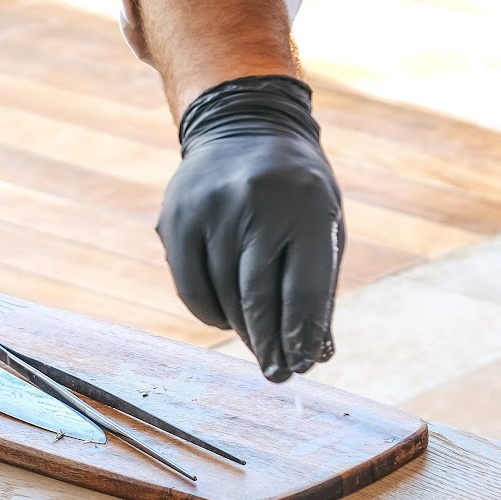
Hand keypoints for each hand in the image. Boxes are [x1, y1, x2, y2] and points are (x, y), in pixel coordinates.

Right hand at [156, 76, 344, 382]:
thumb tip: (316, 353)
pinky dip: (210, 313)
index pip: (302, 290)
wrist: (244, 124)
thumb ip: (318, 285)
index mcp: (306, 207)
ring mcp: (210, 209)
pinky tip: (227, 319)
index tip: (304, 365)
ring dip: (243, 332)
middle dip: (271, 345)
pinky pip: (191, 287)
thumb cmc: (296, 190)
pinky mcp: (177, 217)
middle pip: (258, 299)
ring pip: (223, 298)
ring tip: (258, 347)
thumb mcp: (324, 224)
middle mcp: (255, 205)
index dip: (301, 336)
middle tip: (278, 375)